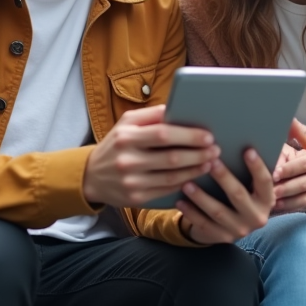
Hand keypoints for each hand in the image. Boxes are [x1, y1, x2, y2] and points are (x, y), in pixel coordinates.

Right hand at [83, 105, 219, 207]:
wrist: (91, 176)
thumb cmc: (116, 144)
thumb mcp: (126, 123)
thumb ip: (152, 115)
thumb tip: (180, 108)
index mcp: (126, 137)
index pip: (163, 134)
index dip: (188, 135)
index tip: (208, 135)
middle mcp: (127, 160)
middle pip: (171, 158)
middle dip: (198, 154)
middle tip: (215, 150)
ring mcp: (131, 182)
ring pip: (172, 177)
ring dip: (195, 169)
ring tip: (210, 162)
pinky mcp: (136, 198)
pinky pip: (166, 190)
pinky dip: (184, 183)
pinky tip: (195, 176)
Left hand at [176, 151, 274, 243]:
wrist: (231, 227)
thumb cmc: (240, 195)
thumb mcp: (250, 186)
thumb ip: (247, 171)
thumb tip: (240, 141)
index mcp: (266, 200)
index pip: (265, 182)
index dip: (257, 167)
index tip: (248, 150)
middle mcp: (256, 217)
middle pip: (239, 195)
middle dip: (224, 178)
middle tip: (211, 161)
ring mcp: (239, 230)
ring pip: (218, 212)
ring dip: (201, 197)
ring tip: (187, 183)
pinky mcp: (222, 238)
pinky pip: (204, 224)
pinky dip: (191, 213)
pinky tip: (180, 201)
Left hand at [271, 120, 305, 212]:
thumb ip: (301, 134)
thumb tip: (290, 119)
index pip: (304, 164)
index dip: (288, 169)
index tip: (272, 173)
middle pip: (303, 183)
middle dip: (284, 187)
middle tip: (267, 189)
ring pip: (304, 198)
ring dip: (286, 200)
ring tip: (269, 200)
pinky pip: (305, 206)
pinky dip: (290, 207)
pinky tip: (278, 206)